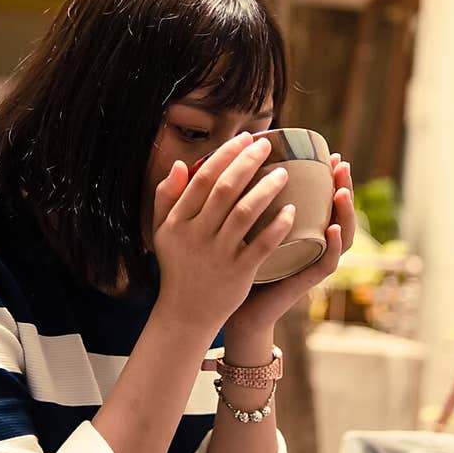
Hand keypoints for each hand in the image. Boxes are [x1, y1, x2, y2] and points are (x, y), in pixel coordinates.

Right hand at [151, 132, 299, 335]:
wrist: (186, 313)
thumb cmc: (177, 266)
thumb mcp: (161, 231)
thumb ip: (166, 197)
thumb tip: (178, 164)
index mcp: (178, 221)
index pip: (202, 178)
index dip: (225, 155)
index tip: (244, 139)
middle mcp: (196, 235)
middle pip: (225, 189)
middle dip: (248, 162)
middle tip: (267, 146)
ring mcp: (218, 255)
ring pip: (245, 213)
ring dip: (266, 189)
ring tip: (284, 174)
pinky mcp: (238, 273)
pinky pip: (262, 245)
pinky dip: (277, 226)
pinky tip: (292, 211)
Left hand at [223, 154, 354, 336]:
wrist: (233, 309)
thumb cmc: (233, 264)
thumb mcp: (236, 227)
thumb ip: (232, 200)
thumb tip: (218, 162)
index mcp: (298, 228)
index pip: (322, 199)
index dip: (329, 176)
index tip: (330, 152)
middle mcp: (310, 243)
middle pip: (338, 211)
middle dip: (343, 185)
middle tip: (342, 164)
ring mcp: (310, 261)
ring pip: (342, 235)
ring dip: (346, 211)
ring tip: (342, 190)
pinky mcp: (305, 281)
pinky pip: (327, 263)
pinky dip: (335, 246)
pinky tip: (333, 228)